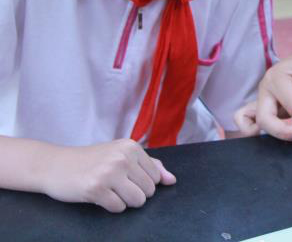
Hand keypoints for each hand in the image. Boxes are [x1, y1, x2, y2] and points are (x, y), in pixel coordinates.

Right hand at [40, 139, 175, 211]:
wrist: (55, 165)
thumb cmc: (92, 161)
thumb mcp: (121, 155)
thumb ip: (150, 165)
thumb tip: (172, 180)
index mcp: (131, 147)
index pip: (156, 177)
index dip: (143, 183)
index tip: (125, 178)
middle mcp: (122, 157)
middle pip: (149, 191)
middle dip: (135, 194)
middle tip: (116, 186)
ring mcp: (109, 172)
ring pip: (137, 200)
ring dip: (125, 202)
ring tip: (111, 192)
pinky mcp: (95, 188)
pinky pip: (118, 208)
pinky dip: (111, 206)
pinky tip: (100, 196)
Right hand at [242, 36, 291, 140]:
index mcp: (277, 76)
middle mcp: (266, 88)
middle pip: (265, 119)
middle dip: (284, 132)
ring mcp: (266, 98)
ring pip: (260, 123)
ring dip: (274, 134)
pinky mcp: (271, 106)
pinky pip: (259, 121)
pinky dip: (264, 131)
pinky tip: (283, 136)